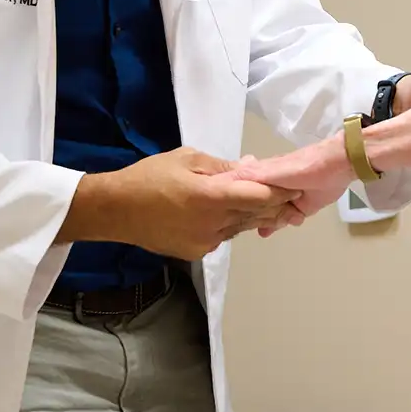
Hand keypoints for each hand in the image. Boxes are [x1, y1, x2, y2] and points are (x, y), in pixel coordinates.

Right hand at [58, 147, 302, 259]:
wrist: (113, 210)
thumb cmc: (149, 176)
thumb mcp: (188, 159)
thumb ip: (222, 167)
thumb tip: (250, 167)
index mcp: (211, 198)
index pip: (259, 197)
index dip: (280, 192)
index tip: (297, 186)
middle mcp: (212, 224)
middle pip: (255, 215)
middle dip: (275, 206)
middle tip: (294, 197)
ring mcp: (205, 242)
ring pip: (241, 227)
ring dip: (256, 216)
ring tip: (274, 205)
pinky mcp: (196, 252)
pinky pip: (224, 236)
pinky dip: (233, 224)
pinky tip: (234, 213)